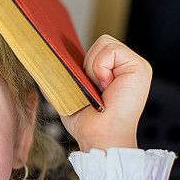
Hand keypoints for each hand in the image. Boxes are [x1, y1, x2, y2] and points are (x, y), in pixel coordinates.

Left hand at [60, 35, 151, 150]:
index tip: (82, 81)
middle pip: (100, 42)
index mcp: (114, 71)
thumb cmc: (88, 123)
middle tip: (93, 90)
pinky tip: (106, 87)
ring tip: (100, 90)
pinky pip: (111, 50)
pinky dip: (100, 68)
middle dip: (88, 65)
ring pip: (104, 43)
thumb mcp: (69, 94)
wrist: (99, 137)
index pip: (95, 48)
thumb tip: (40, 63)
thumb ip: (60, 77)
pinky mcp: (139, 67)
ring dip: (93, 68)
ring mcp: (135, 66)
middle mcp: (126, 67)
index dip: (83, 61)